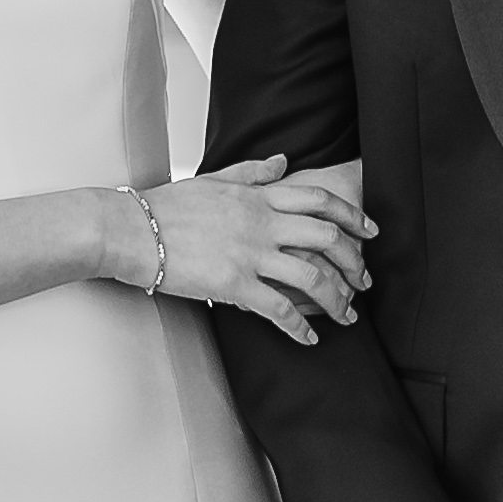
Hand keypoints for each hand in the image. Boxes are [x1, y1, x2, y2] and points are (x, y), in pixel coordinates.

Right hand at [121, 155, 374, 342]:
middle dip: (355, 263)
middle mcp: (262, 223)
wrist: (133, 230)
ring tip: (346, 316)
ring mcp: (250, 254)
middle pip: (328, 239)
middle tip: (365, 281)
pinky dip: (299, 327)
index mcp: (260, 197)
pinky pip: (279, 309)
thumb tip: (283, 162)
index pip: (320, 201)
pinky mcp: (233, 284)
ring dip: (337, 300)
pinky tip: (309, 339)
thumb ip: (253, 172)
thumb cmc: (168, 207)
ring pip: (312, 277)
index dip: (352, 216)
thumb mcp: (215, 179)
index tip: (369, 232)